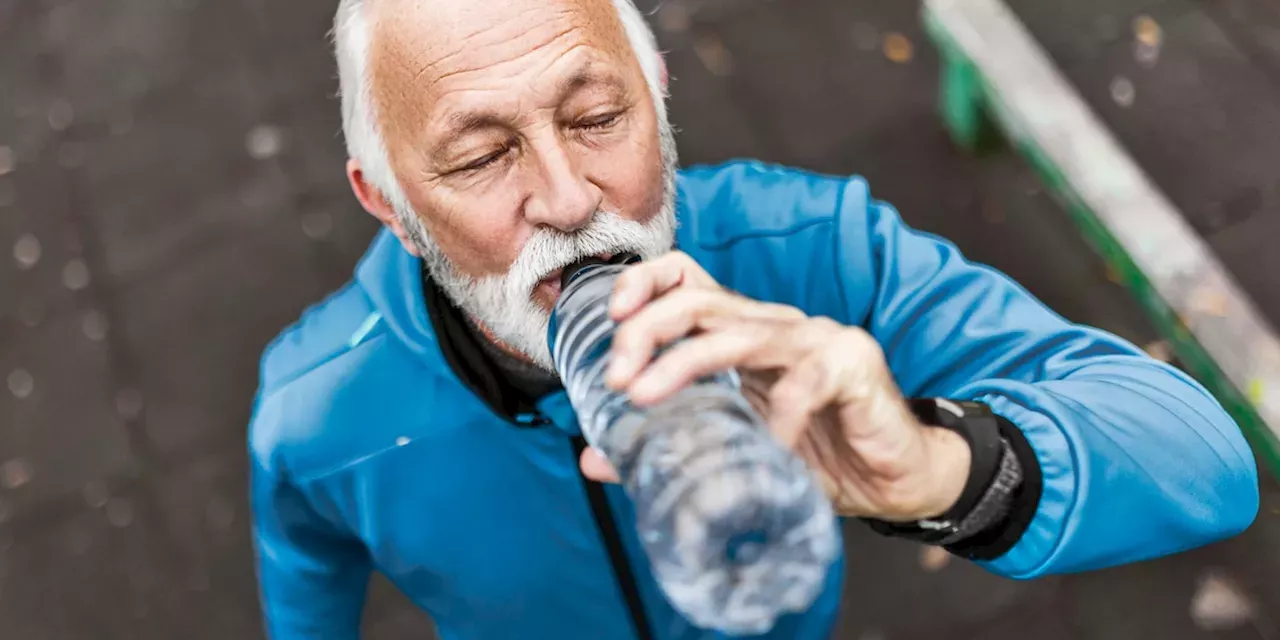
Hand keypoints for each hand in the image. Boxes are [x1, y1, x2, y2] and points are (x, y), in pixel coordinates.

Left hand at [577, 252, 971, 521]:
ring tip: (643, 397)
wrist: (898, 478)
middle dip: (646, 330)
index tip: (610, 317)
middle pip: (699, 299)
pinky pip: (804, 384)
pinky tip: (762, 447)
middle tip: (616, 378)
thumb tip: (594, 459)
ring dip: (685, 362)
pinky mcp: (853, 365)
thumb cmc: (817, 456)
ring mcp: (816, 339)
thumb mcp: (735, 449)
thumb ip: (670, 446)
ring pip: (739, 332)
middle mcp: (775, 324)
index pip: (687, 278)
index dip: (644, 283)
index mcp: (744, 331)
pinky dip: (776, 418)